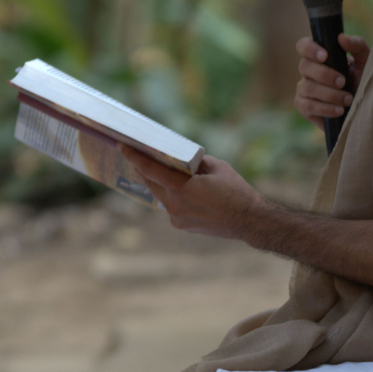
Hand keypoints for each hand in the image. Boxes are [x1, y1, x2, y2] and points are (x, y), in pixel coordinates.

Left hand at [128, 154, 268, 241]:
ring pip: (160, 196)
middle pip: (152, 183)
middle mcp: (175, 205)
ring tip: (160, 171)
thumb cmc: (237, 192)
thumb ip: (198, 162)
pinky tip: (177, 189)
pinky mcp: (181, 225)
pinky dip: (171, 196)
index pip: (151, 170)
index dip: (135, 157)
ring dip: (159, 183)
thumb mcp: (219, 168)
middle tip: (138, 155)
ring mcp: (177, 217)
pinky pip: (171, 206)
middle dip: (144, 169)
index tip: (122, 146)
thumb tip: (186, 160)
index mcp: (182, 189)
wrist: (250, 221)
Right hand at [295, 33, 370, 127]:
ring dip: (329, 94)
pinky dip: (325, 109)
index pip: (303, 45)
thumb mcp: (366, 62)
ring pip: (306, 87)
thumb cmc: (363, 81)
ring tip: (348, 100)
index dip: (309, 49)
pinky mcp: (304, 107)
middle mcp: (309, 71)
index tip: (325, 56)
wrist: (364, 109)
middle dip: (325, 75)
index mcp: (320, 57)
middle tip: (343, 82)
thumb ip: (357, 46)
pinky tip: (339, 111)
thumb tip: (341, 37)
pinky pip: (306, 106)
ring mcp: (304, 89)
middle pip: (304, 66)